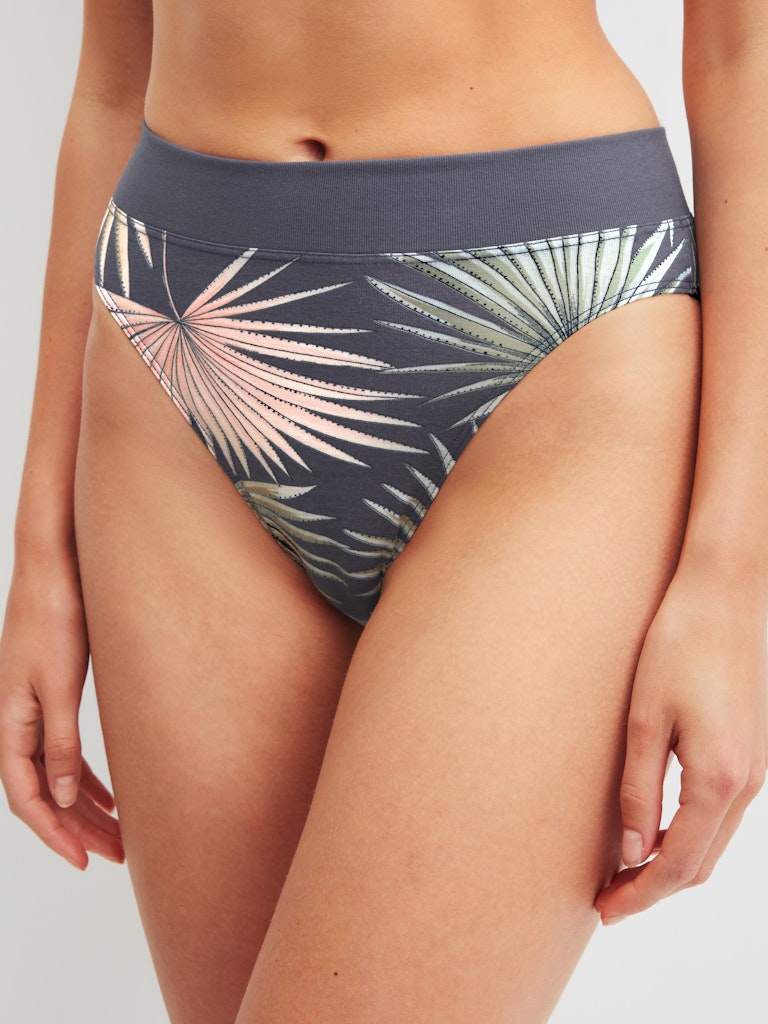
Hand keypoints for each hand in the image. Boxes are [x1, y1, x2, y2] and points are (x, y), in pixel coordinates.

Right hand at [0, 551, 123, 868]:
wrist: (56, 564)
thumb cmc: (54, 615)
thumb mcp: (58, 683)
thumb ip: (59, 740)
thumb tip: (59, 796)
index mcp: (10, 722)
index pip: (25, 796)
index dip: (53, 833)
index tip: (83, 862)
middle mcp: (18, 720)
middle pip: (44, 792)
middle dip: (77, 828)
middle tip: (116, 855)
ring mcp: (34, 707)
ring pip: (56, 773)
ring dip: (85, 806)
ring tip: (120, 834)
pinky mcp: (53, 692)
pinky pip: (64, 749)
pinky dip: (86, 776)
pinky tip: (111, 792)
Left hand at [595, 565, 766, 922]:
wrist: (725, 596)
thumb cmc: (679, 647)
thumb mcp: (645, 721)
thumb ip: (639, 792)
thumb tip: (632, 853)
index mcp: (719, 780)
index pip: (678, 865)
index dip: (640, 896)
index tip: (605, 910)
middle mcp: (747, 784)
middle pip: (701, 864)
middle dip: (654, 888)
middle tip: (606, 899)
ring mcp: (754, 770)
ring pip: (714, 843)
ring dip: (672, 865)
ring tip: (624, 872)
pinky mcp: (750, 752)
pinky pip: (721, 816)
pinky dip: (690, 836)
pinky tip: (656, 830)